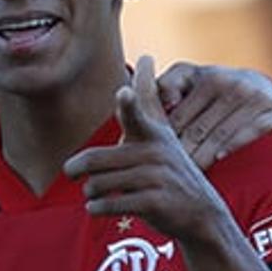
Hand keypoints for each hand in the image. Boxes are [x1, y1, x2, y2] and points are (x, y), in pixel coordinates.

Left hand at [63, 56, 231, 241]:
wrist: (199, 212)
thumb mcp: (159, 135)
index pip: (139, 115)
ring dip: (90, 192)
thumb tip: (146, 58)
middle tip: (72, 173)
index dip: (130, 105)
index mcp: (154, 134)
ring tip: (92, 193)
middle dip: (79, 168)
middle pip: (96, 159)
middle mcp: (156, 153)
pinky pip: (111, 204)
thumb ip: (144, 103)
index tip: (124, 95)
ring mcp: (157, 178)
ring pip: (100, 183)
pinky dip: (98, 208)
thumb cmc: (169, 171)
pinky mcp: (155, 202)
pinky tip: (96, 208)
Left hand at [155, 61, 271, 168]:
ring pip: (220, 137)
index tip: (151, 158)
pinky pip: (249, 136)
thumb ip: (168, 85)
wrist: (263, 88)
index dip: (163, 139)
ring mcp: (256, 99)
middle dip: (179, 154)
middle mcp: (234, 85)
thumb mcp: (190, 78)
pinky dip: (231, 148)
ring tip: (186, 175)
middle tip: (164, 174)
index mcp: (209, 78)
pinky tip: (217, 160)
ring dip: (202, 158)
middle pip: (198, 130)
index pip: (180, 116)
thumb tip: (162, 104)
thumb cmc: (215, 88)